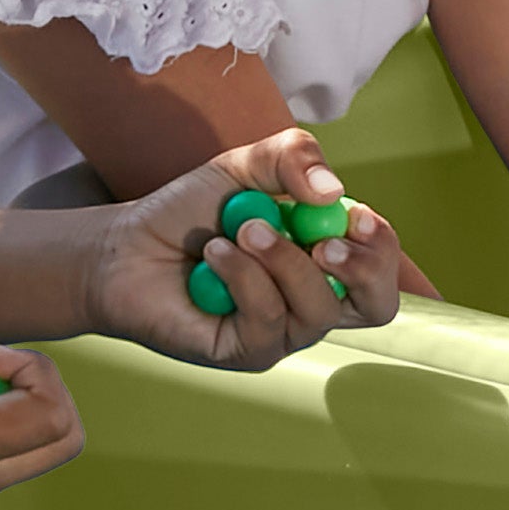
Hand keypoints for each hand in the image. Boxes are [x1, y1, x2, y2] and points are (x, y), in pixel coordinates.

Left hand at [77, 133, 407, 364]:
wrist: (126, 247)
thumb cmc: (188, 214)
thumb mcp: (244, 167)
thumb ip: (292, 157)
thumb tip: (334, 192)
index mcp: (325, 258)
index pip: (382, 265)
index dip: (382, 245)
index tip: (355, 215)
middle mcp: (312, 300)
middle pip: (378, 307)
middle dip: (363, 269)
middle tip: (324, 239)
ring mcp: (282, 332)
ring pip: (317, 310)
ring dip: (282, 259)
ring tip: (242, 228)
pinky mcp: (246, 352)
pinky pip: (268, 320)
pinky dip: (244, 275)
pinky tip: (214, 253)